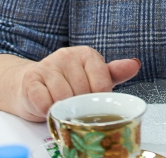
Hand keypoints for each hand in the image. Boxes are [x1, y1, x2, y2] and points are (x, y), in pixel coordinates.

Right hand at [17, 47, 140, 120]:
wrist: (33, 85)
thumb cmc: (68, 83)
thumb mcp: (94, 78)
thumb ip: (114, 73)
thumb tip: (134, 64)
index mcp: (87, 54)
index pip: (102, 84)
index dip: (98, 99)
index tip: (92, 101)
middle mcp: (67, 55)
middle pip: (82, 92)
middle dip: (79, 105)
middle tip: (74, 105)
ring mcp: (48, 65)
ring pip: (63, 97)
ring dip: (62, 109)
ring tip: (60, 105)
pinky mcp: (31, 79)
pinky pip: (44, 102)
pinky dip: (47, 110)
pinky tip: (47, 106)